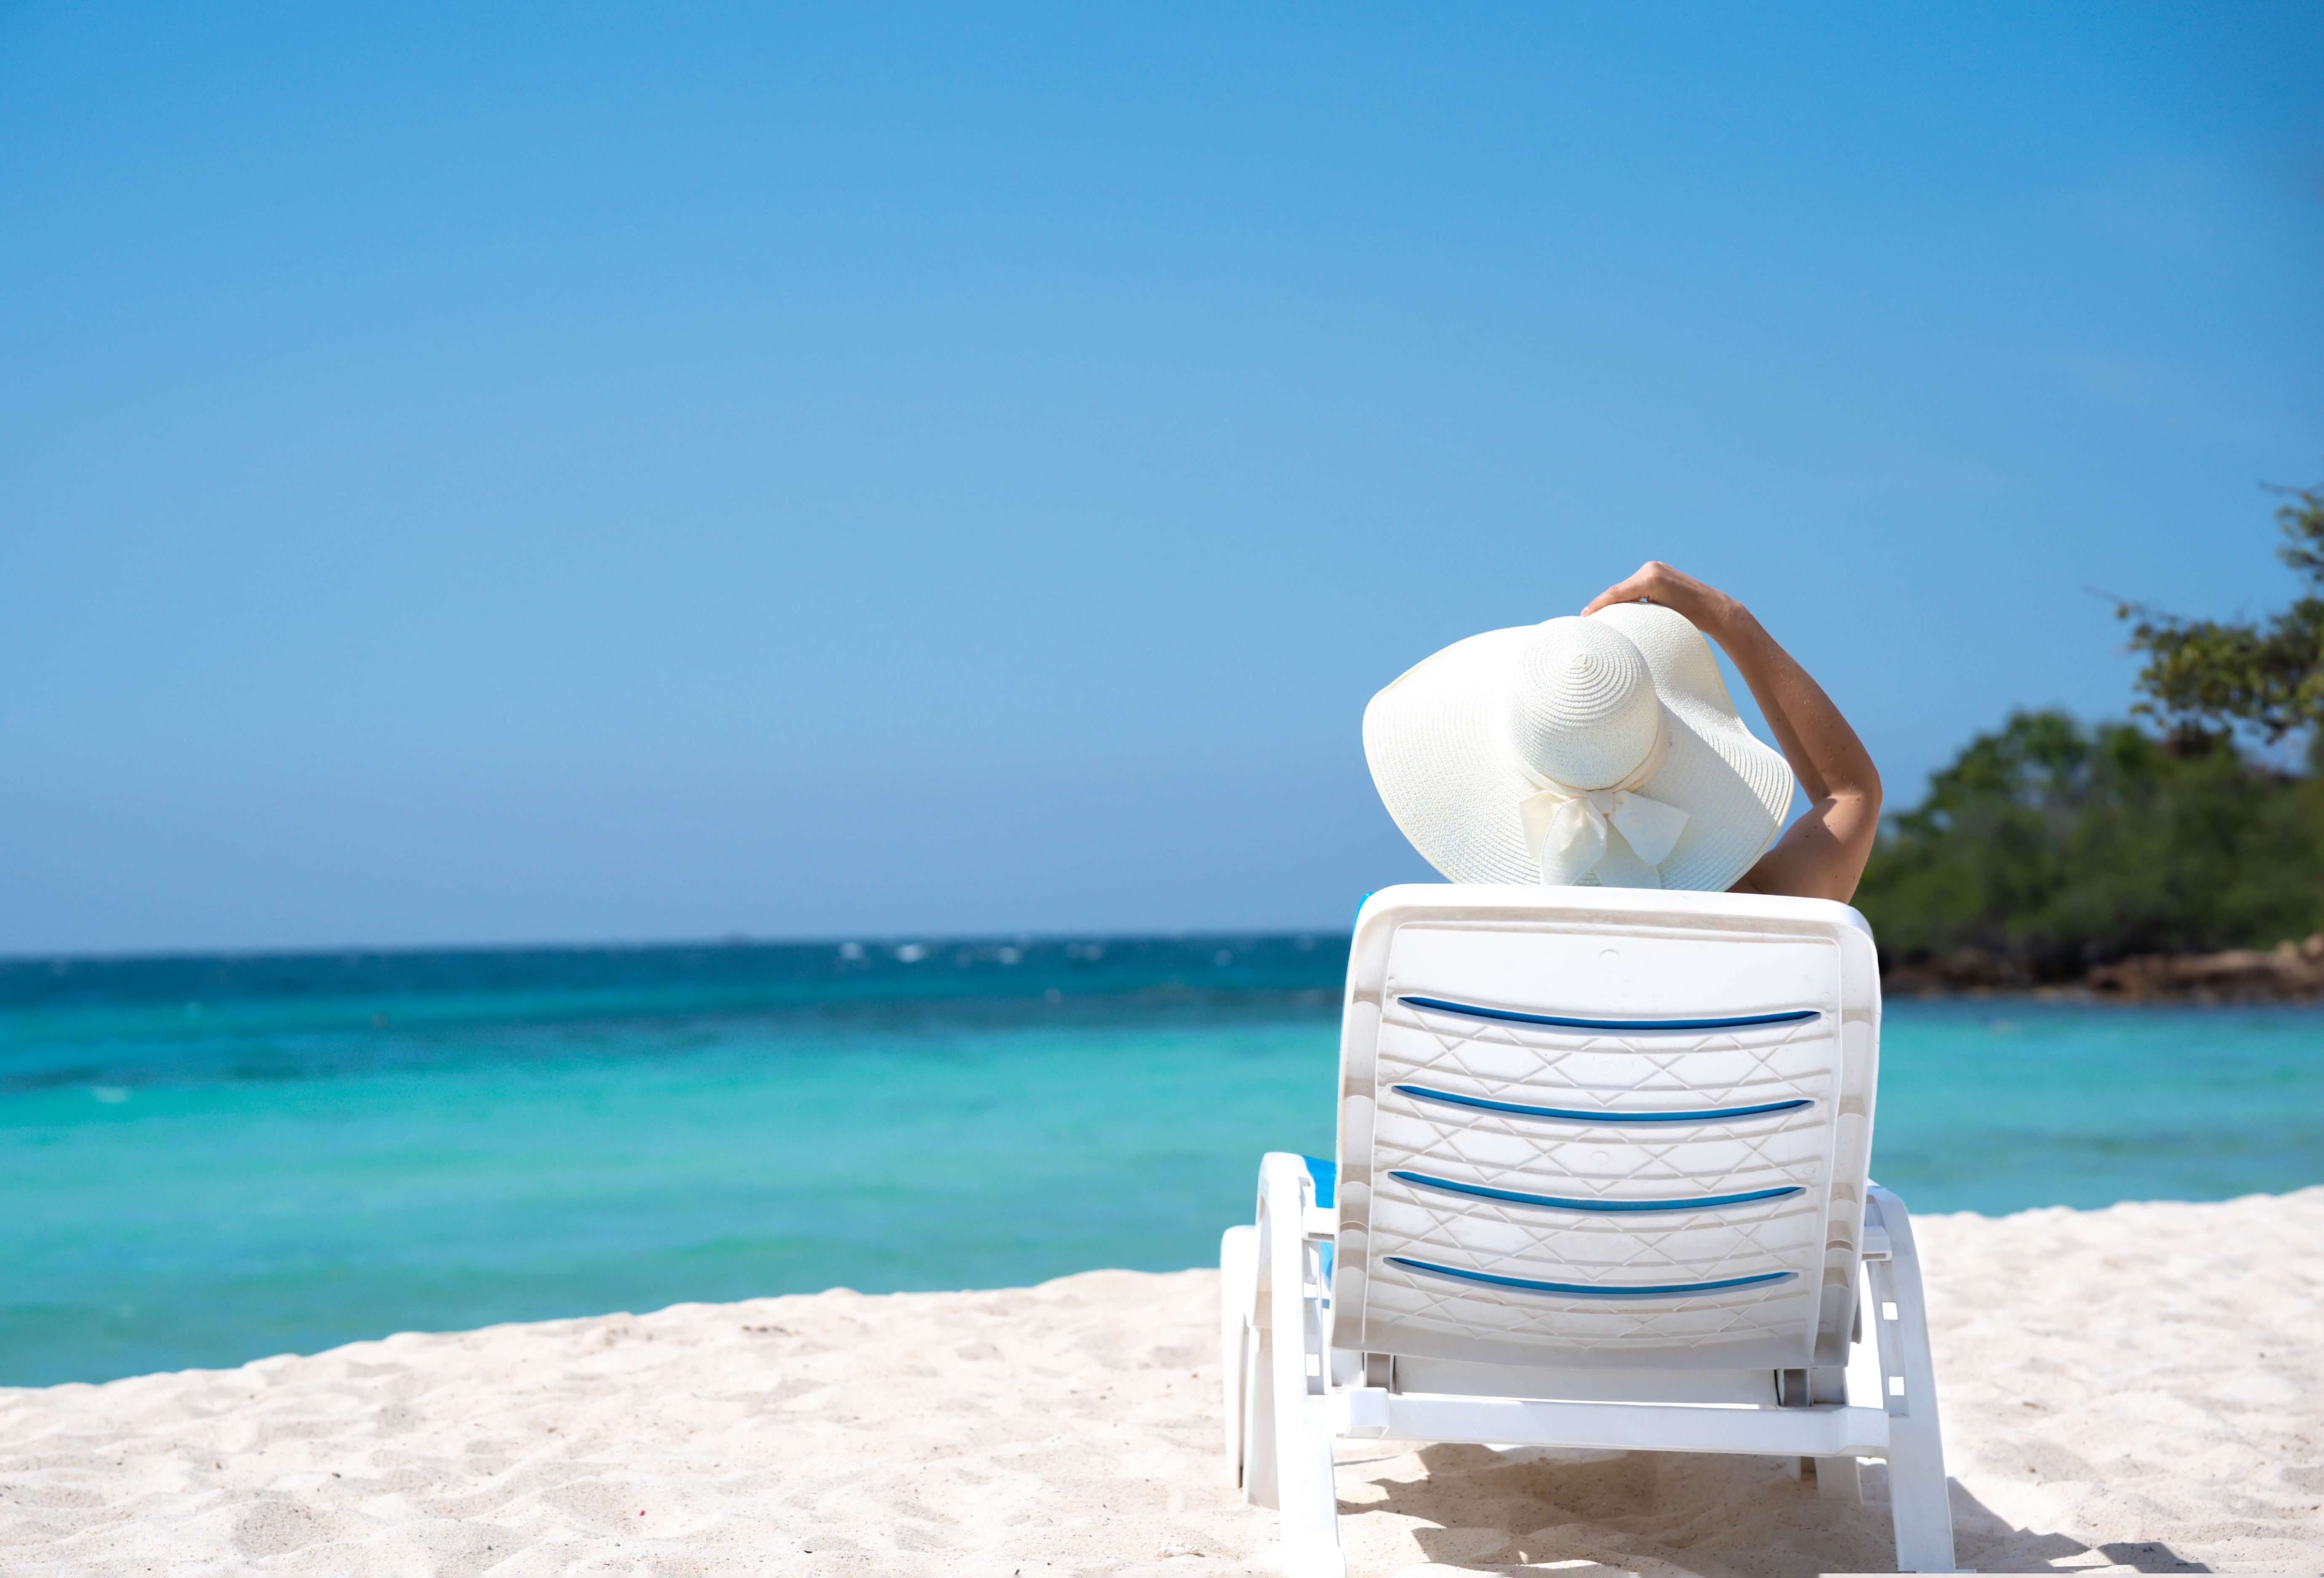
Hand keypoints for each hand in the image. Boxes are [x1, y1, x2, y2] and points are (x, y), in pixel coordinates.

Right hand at [1580, 561, 1741, 633]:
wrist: (1716, 609)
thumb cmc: (1692, 619)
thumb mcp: (1659, 619)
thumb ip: (1634, 614)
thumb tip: (1614, 618)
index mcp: (1651, 578)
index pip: (1616, 593)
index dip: (1598, 605)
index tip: (1585, 616)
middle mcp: (1651, 568)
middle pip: (1619, 589)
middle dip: (1603, 603)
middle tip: (1587, 617)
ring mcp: (1656, 568)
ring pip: (1627, 587)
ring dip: (1615, 600)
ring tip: (1598, 614)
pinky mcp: (1659, 572)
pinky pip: (1636, 585)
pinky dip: (1627, 596)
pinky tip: (1618, 606)